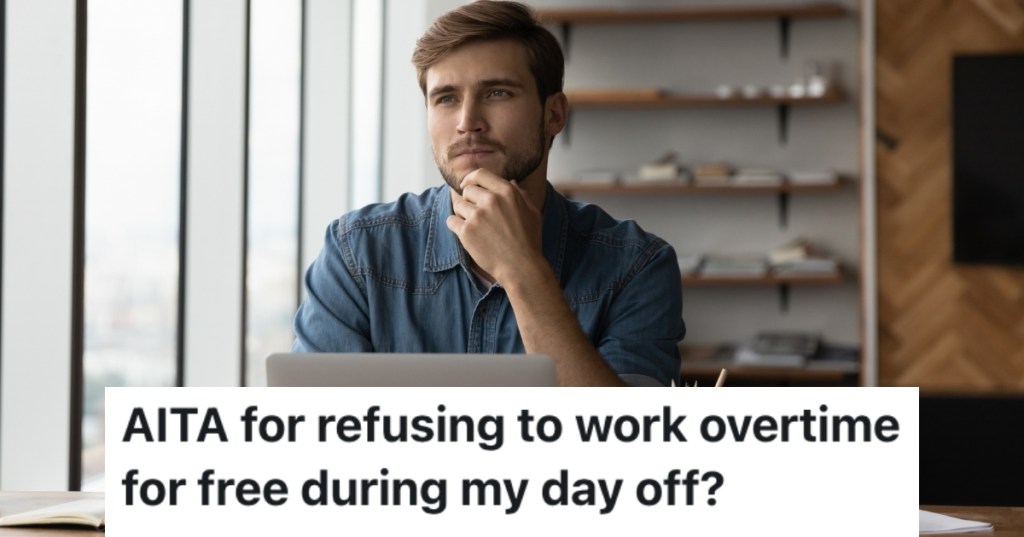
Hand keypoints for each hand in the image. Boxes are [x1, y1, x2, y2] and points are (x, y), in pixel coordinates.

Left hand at [446, 168, 543, 283]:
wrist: (521, 267)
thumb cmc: (529, 240)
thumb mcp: (532, 212)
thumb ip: (520, 194)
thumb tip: (511, 181)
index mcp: (507, 192)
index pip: (480, 174)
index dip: (470, 178)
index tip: (466, 184)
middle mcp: (491, 200)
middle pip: (467, 190)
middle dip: (469, 200)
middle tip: (477, 215)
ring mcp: (477, 216)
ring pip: (458, 205)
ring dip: (463, 214)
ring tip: (475, 227)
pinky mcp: (467, 232)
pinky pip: (451, 221)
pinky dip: (456, 226)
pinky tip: (466, 234)